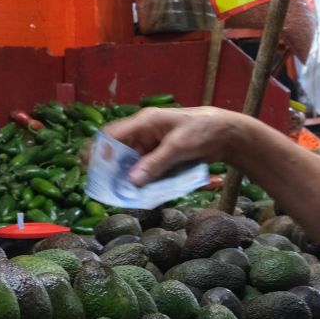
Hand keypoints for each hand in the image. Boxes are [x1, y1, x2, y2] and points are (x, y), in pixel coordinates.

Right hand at [101, 107, 244, 184]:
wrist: (228, 133)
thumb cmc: (202, 130)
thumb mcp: (178, 146)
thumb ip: (155, 164)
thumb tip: (133, 181)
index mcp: (145, 122)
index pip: (113, 135)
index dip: (99, 151)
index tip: (91, 170)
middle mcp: (145, 133)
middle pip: (120, 151)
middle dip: (112, 169)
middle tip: (105, 188)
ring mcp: (154, 146)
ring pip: (133, 163)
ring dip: (129, 178)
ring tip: (122, 195)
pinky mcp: (163, 157)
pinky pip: (147, 169)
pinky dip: (144, 180)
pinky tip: (142, 193)